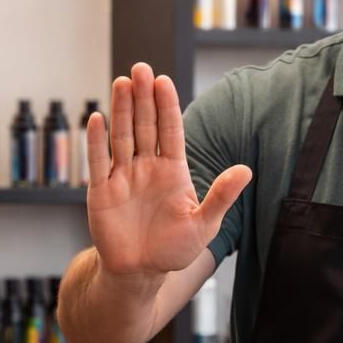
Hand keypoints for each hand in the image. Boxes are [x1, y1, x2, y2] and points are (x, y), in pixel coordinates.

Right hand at [86, 63, 250, 277]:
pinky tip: (97, 118)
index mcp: (172, 170)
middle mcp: (146, 167)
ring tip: (122, 82)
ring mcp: (122, 177)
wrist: (140, 272)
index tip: (164, 81)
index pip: (169, 130)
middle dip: (143, 97)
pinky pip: (98, 162)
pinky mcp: (100, 192)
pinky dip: (96, 141)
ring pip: (121, 136)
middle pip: (144, 125)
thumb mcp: (204, 225)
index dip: (166, 106)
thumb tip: (246, 170)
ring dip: (121, 110)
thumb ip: (221, 196)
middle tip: (141, 69)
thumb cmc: (173, 249)